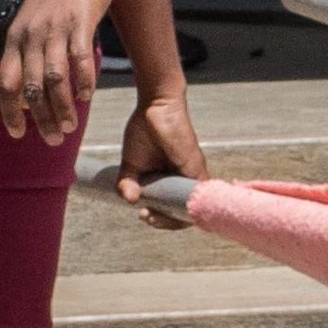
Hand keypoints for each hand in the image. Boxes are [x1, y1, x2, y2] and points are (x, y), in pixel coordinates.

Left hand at [0, 0, 117, 144]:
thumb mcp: (32, 22)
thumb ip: (26, 55)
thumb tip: (26, 95)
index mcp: (15, 38)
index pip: (5, 83)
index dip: (9, 111)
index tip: (18, 134)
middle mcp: (31, 35)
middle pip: (31, 87)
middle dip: (41, 118)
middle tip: (53, 139)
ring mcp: (55, 28)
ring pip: (54, 78)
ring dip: (62, 107)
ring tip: (70, 126)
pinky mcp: (80, 22)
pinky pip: (80, 58)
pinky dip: (83, 81)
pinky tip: (87, 96)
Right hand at [113, 82, 206, 217]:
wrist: (156, 105)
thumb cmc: (144, 129)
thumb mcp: (131, 162)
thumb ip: (128, 183)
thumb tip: (129, 201)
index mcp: (167, 179)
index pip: (169, 208)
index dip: (159, 218)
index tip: (142, 215)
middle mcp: (182, 179)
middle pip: (181, 213)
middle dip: (164, 222)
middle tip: (145, 216)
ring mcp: (191, 175)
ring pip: (190, 208)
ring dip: (173, 219)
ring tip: (152, 215)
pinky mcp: (195, 168)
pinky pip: (198, 196)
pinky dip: (188, 208)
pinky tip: (172, 213)